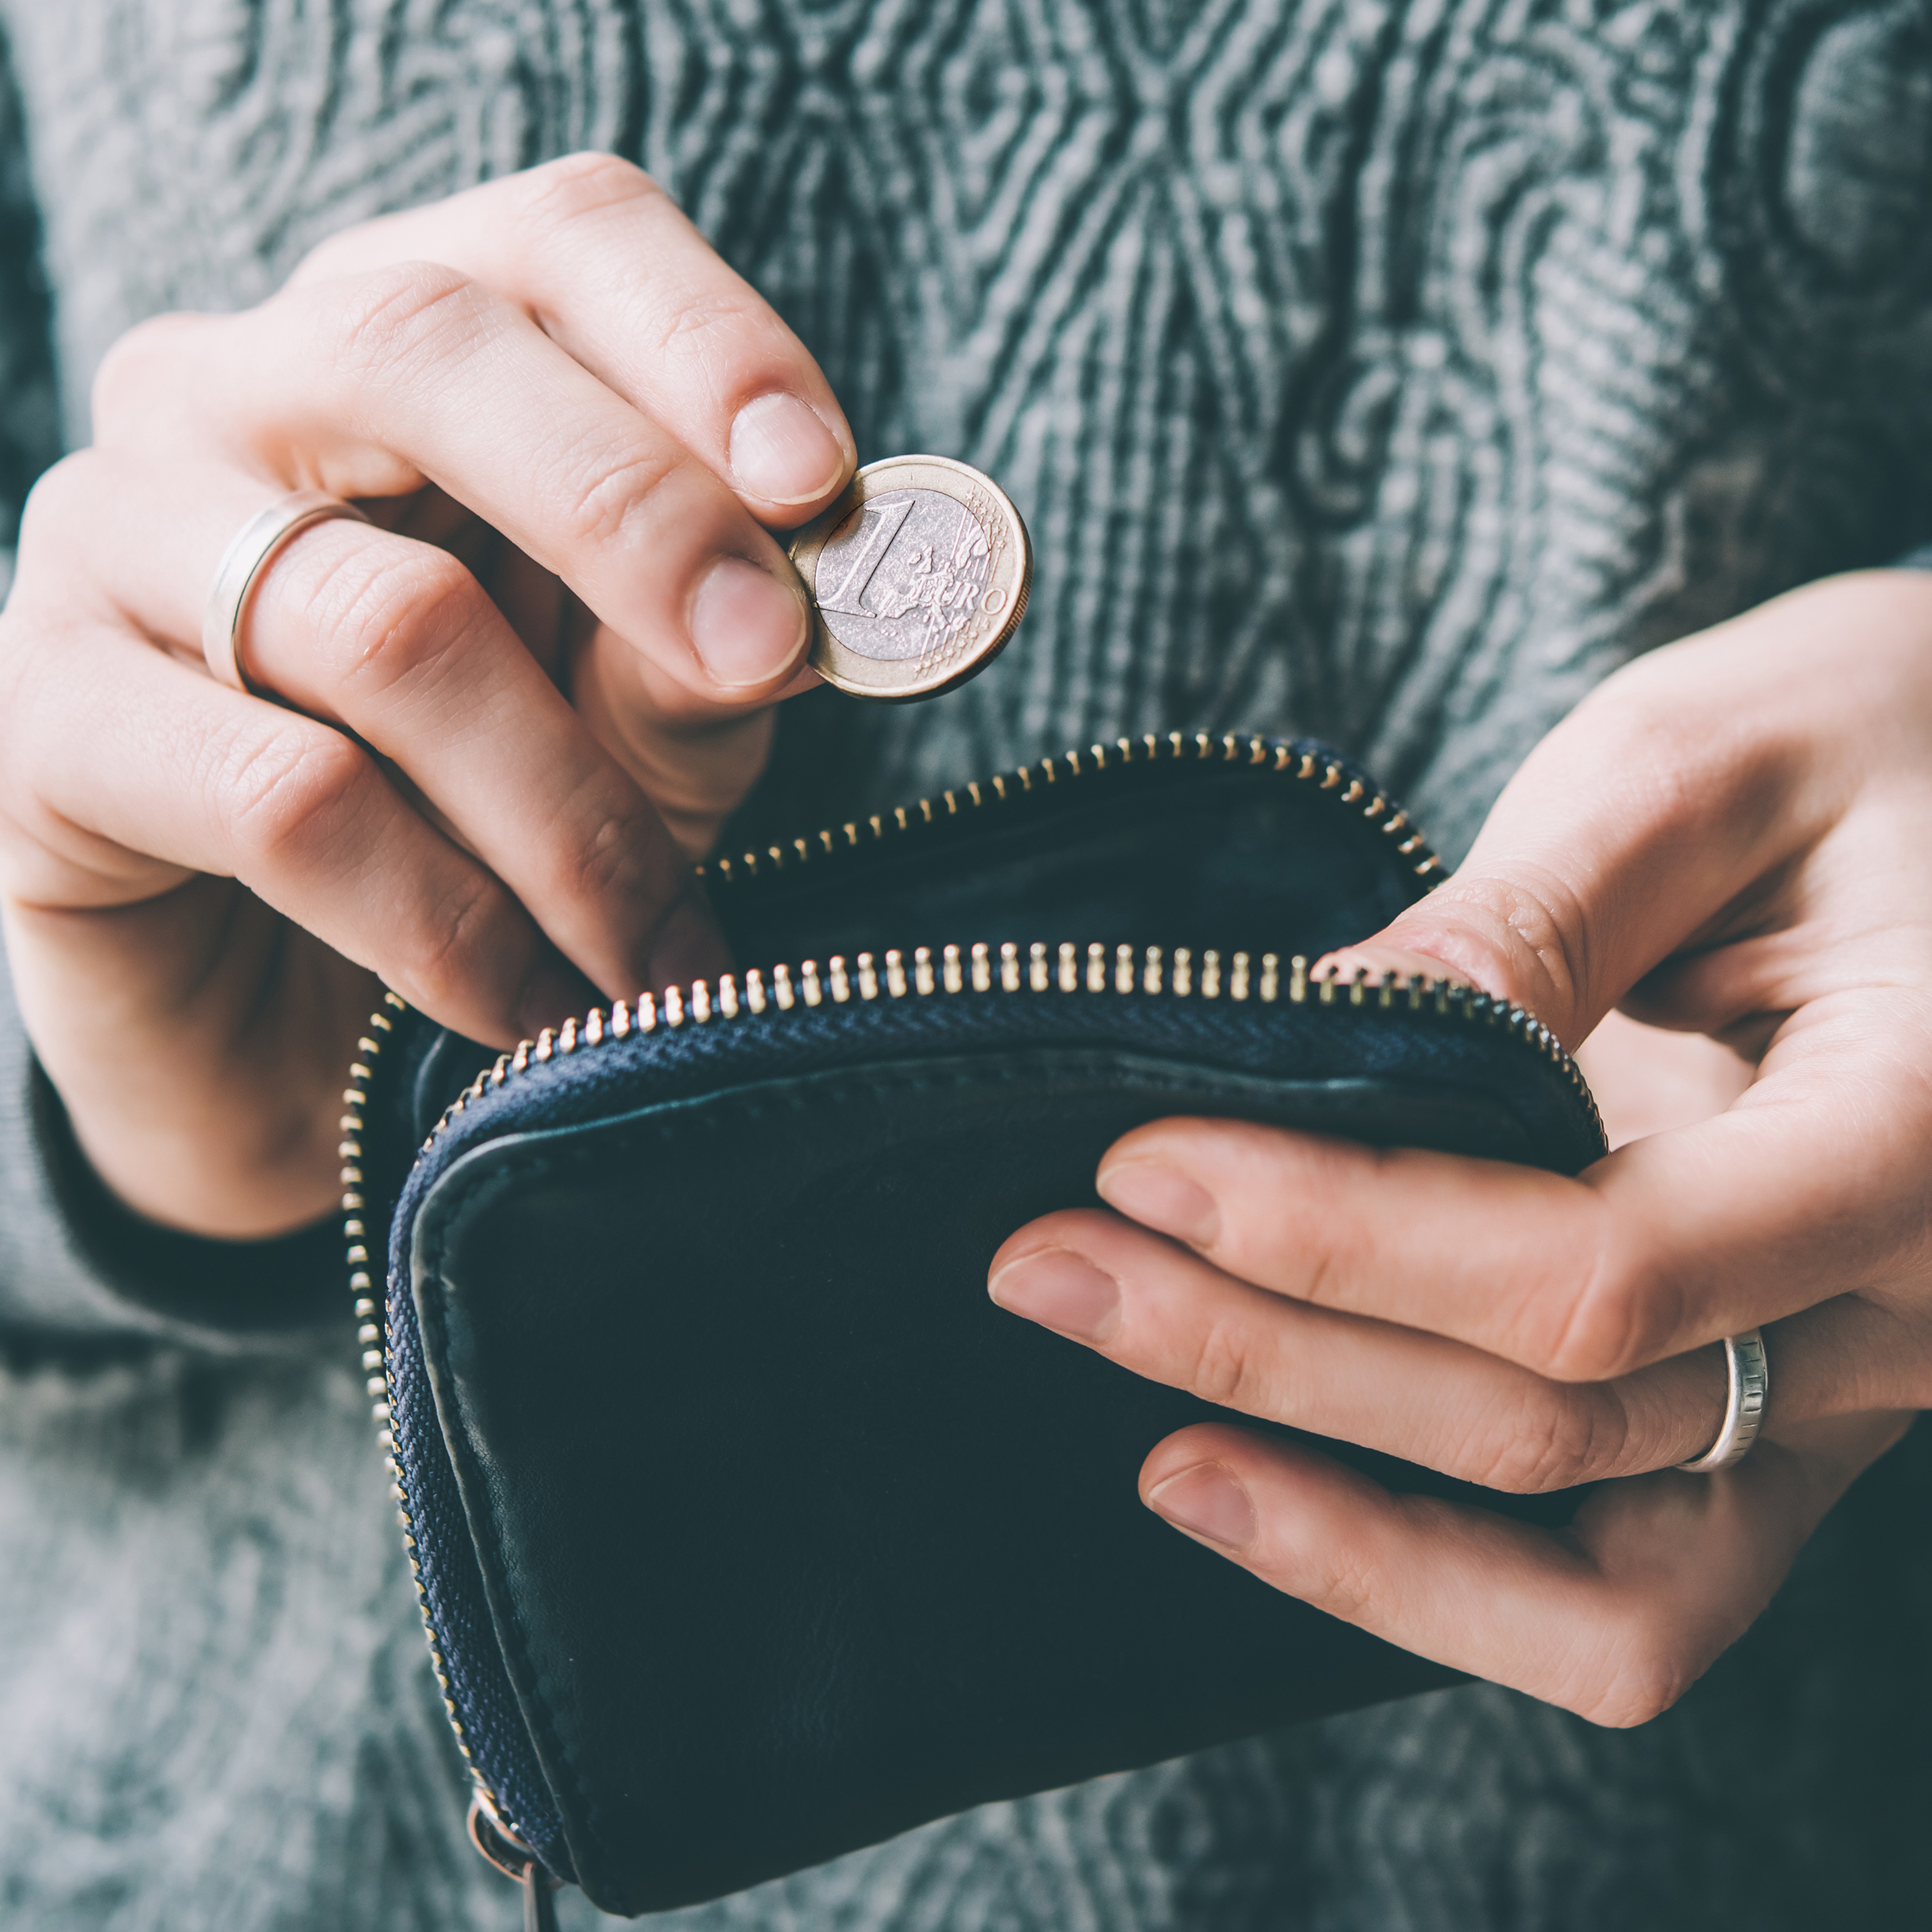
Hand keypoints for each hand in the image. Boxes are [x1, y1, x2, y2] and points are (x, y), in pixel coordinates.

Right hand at [0, 155, 854, 1239]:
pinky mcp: (38, 716)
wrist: (307, 1037)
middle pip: (427, 344)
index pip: (557, 237)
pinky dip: (449, 923)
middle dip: (635, 514)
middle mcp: (232, 389)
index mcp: (410, 340)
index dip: (703, 340)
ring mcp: (108, 534)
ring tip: (664, 955)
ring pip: (382, 620)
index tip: (820, 485)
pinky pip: (284, 798)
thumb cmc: (498, 833)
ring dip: (571, 819)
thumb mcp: (640, 725)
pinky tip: (528, 1005)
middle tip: (766, 664)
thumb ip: (707, 648)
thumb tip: (806, 606)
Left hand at [990, 569, 1931, 1725]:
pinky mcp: (1782, 1415)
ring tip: (1135, 1430)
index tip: (1145, 1159)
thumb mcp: (1699, 770)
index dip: (1345, 1234)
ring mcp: (1850, 1393)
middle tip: (1047, 1264)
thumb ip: (1521, 924)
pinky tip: (1263, 1495)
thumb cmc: (1875, 734)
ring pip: (1598, 1566)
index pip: (1602, 1264)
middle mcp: (1910, 1309)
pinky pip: (1630, 1593)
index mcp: (1928, 1129)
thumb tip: (1311, 1042)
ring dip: (1340, 1510)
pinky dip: (1442, 1579)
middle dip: (1273, 1347)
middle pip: (1563, 1412)